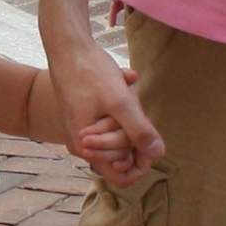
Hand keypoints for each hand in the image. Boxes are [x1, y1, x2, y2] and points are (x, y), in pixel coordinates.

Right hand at [49, 31, 162, 179]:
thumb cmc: (89, 72)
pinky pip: (113, 123)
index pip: (122, 177)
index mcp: (88, 147)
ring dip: (129, 120)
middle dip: (134, 135)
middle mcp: (84, 145)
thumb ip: (138, 129)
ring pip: (119, 138)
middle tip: (132, 107)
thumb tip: (157, 154)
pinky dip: (121, 109)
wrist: (67, 47)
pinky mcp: (87, 117)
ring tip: (125, 95)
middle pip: (123, 156)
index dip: (141, 163)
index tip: (148, 140)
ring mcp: (85, 132)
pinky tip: (121, 87)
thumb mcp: (119, 101)